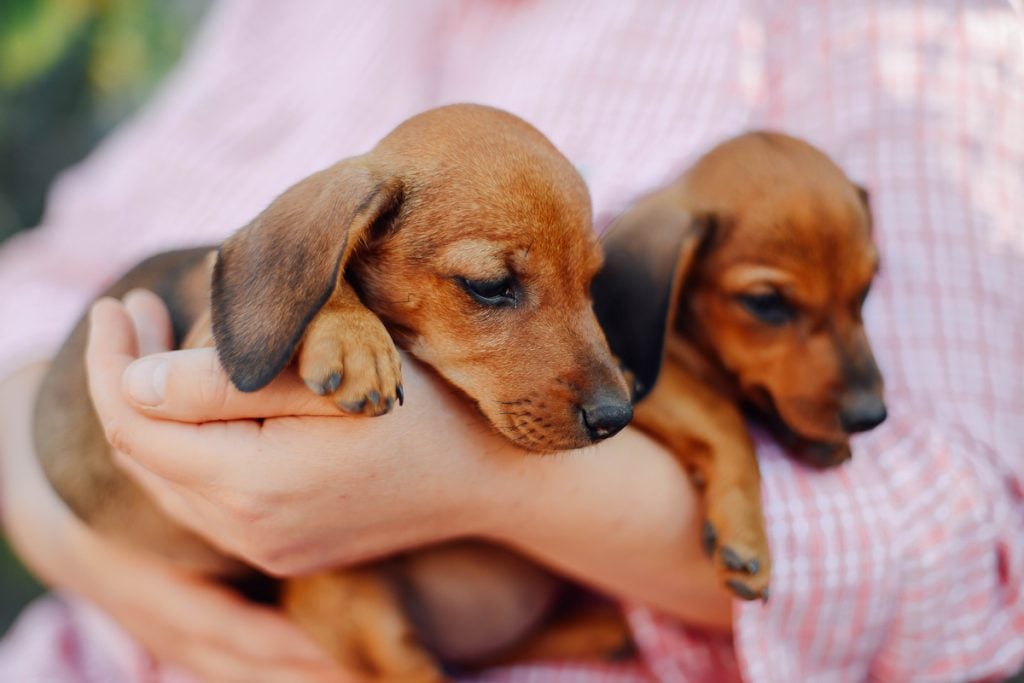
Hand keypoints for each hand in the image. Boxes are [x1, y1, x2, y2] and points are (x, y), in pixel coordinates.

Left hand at [90, 290, 731, 629]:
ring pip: (172, 480)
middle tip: (134, 314)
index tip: (118, 302)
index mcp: (252, 486)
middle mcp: (248, 533)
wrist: (496, 480)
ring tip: (160, 351)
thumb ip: (224, 380)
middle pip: (145, 456)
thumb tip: (134, 380)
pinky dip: (190, 449)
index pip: (134, 424)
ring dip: (155, 415)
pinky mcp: (288, 547)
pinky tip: (206, 407)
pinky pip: (209, 501)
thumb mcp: (333, 371)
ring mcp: (269, 548)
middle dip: (126, 382)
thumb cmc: (428, 406)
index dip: (113, 360)